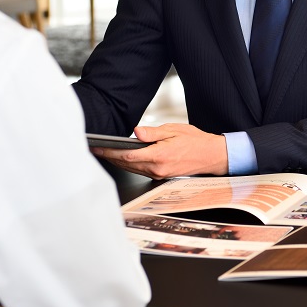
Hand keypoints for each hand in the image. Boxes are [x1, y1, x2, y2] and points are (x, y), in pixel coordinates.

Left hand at [90, 123, 228, 178]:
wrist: (212, 156)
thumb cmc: (195, 141)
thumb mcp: (174, 130)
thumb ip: (153, 133)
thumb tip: (136, 132)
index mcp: (160, 156)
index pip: (128, 155)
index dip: (110, 152)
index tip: (98, 147)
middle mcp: (157, 168)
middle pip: (126, 164)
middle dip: (110, 156)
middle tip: (95, 149)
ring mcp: (159, 174)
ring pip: (132, 169)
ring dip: (117, 161)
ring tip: (104, 152)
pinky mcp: (161, 176)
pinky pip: (140, 170)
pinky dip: (129, 164)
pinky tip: (123, 157)